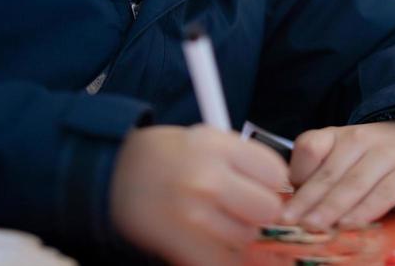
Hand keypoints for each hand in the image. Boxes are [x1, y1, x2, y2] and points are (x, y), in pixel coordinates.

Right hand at [111, 125, 289, 265]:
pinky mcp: (179, 243)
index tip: (263, 188)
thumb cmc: (165, 156)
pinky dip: (223, 259)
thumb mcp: (205, 139)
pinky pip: (222, 262)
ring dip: (240, 238)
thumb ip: (243, 161)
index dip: (273, 184)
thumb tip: (283, 193)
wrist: (112, 173)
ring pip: (246, 239)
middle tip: (243, 210)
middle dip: (260, 214)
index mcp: (215, 145)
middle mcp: (206, 177)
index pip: (274, 171)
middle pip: (266, 210)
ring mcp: (193, 213)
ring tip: (217, 223)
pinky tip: (211, 244)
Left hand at [280, 122, 394, 230]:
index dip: (296, 174)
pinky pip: (383, 195)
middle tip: (290, 221)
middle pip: (328, 173)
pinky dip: (364, 211)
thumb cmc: (371, 156)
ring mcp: (385, 155)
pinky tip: (349, 224)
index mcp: (336, 134)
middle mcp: (359, 140)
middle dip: (307, 201)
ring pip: (353, 184)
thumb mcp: (342, 153)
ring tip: (313, 226)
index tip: (285, 201)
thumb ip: (319, 173)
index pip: (309, 148)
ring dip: (331, 208)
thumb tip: (296, 206)